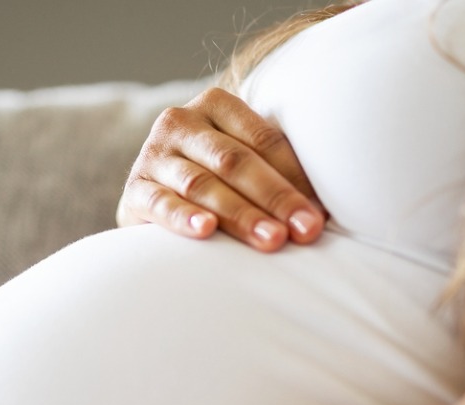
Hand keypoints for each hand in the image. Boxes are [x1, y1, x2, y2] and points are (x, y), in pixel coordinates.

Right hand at [117, 87, 325, 251]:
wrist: (155, 197)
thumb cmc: (217, 182)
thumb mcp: (245, 163)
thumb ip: (280, 172)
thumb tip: (330, 212)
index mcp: (216, 105)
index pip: (263, 139)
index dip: (296, 176)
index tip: (322, 214)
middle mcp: (180, 122)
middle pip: (236, 161)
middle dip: (276, 198)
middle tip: (305, 231)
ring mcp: (153, 155)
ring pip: (203, 184)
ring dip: (241, 214)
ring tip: (271, 240)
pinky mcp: (134, 190)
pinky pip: (161, 204)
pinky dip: (183, 218)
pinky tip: (206, 231)